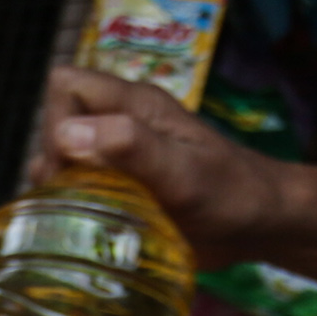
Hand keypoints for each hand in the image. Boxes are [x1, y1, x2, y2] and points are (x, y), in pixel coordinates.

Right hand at [32, 67, 292, 263]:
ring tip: (78, 217)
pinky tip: (83, 229)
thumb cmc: (229, 193)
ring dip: (60, 186)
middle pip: (58, 122)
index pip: (67, 86)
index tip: (70, 166)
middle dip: (54, 160)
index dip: (56, 120)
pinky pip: (80, 186)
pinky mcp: (122, 187)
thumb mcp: (183, 171)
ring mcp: (120, 156)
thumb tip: (66, 134)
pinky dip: (72, 205)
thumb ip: (131, 146)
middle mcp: (122, 123)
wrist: (262, 224)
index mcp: (135, 105)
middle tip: (76, 200)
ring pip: (64, 156)